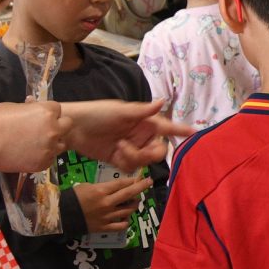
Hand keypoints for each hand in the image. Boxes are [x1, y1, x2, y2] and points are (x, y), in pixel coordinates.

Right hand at [0, 99, 67, 173]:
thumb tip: (33, 108)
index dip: (48, 112)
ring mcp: (49, 148)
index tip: (38, 116)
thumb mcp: (14, 107)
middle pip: (67, 125)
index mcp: (47, 112)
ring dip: (53, 142)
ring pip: (61, 144)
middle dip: (58, 125)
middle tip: (42, 129)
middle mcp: (53, 130)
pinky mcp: (43, 164)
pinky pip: (50, 159)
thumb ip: (30, 109)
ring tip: (35, 143)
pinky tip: (29, 154)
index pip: (57, 108)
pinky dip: (42, 156)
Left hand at [66, 98, 186, 168]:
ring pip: (145, 160)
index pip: (166, 126)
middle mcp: (140, 135)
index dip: (179, 130)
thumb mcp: (121, 111)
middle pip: (158, 149)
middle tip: (138, 150)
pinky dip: (127, 163)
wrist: (73, 128)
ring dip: (135, 157)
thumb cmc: (97, 113)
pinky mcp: (120, 159)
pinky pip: (132, 166)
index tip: (194, 133)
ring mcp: (130, 147)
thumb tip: (162, 102)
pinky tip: (117, 155)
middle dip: (150, 152)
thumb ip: (143, 111)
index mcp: (143, 121)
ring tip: (119, 148)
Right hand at [72, 173, 151, 233]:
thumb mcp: (87, 186)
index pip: (122, 184)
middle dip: (141, 187)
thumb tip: (117, 186)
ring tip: (135, 202)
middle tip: (149, 182)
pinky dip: (125, 221)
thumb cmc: (73, 197)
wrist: (63, 216)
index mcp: (101, 191)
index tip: (140, 177)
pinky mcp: (105, 227)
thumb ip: (104, 187)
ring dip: (134, 205)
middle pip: (129, 194)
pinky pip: (121, 225)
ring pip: (128, 210)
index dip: (133, 180)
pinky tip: (125, 218)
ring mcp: (107, 216)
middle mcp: (107, 203)